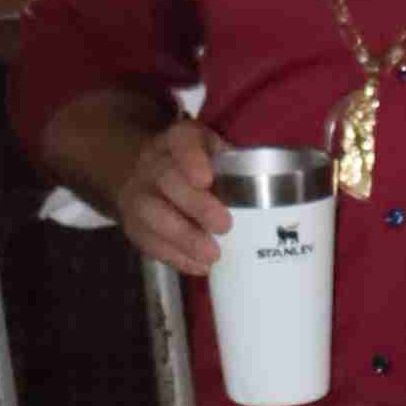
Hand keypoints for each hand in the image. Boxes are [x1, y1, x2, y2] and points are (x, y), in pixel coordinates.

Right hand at [115, 118, 231, 277]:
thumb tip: (271, 199)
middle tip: (224, 226)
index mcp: (179, 140)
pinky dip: (175, 257)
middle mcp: (153, 163)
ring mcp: (139, 194)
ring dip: (184, 238)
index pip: (181, 140)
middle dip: (196, 204)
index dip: (191, 158)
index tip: (206, 179)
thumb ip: (238, 166)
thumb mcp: (218, 155)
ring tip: (212, 256)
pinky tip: (199, 266)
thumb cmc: (201, 168)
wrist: (151, 177)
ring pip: (152, 213)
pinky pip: (149, 241)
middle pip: (167, 179)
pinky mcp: (134, 224)